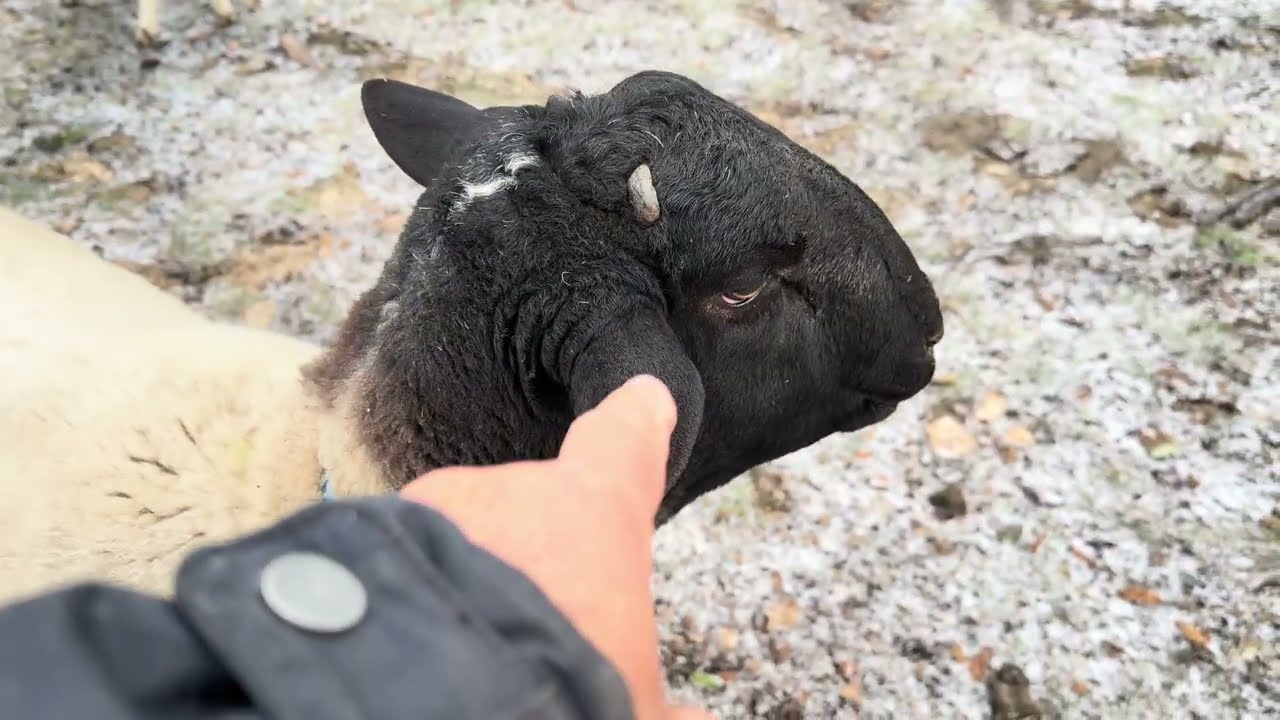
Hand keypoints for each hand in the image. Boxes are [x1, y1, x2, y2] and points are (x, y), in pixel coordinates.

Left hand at [399, 375, 712, 719]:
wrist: (442, 698)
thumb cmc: (562, 683)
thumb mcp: (631, 705)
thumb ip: (658, 706)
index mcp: (595, 512)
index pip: (624, 442)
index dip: (636, 421)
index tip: (644, 398)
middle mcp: (514, 492)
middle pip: (529, 515)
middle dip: (528, 563)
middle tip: (529, 633)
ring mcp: (434, 509)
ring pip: (458, 542)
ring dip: (465, 585)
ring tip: (466, 655)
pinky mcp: (370, 538)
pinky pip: (401, 565)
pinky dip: (411, 598)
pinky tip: (416, 651)